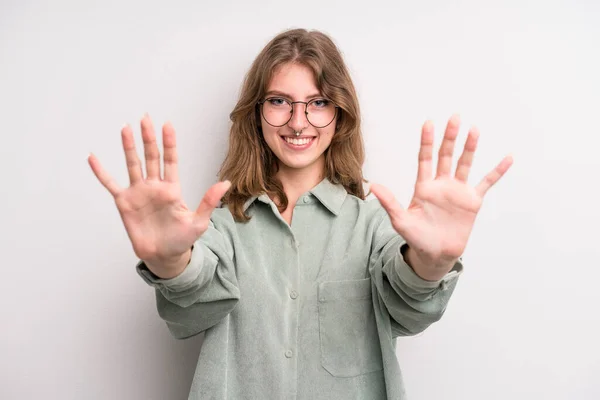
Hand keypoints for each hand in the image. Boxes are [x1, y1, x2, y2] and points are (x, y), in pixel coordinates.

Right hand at [88, 114, 230, 276]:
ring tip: (126, 128)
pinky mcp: (124, 203)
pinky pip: (111, 184)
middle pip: (151, 157)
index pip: (170, 160)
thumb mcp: (199, 222)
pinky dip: (101, 172)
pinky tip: (93, 158)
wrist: (163, 256)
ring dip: (129, 147)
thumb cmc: (182, 240)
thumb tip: (226, 183)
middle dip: (148, 138)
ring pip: (133, 164)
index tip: (167, 125)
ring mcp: (139, 193)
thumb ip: (209, 201)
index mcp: (172, 189)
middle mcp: (155, 187)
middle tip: (145, 118)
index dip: (169, 143)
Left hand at [370, 114, 512, 279]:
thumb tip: (373, 187)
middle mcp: (441, 185)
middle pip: (446, 156)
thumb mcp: (401, 221)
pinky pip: (487, 183)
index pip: (425, 159)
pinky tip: (507, 158)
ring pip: (464, 164)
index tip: (429, 122)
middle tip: (454, 117)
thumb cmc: (417, 238)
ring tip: (474, 129)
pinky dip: (497, 171)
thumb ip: (389, 203)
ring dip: (469, 148)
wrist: (435, 255)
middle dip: (450, 137)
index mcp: (423, 187)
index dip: (427, 141)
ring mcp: (457, 191)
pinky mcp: (472, 201)